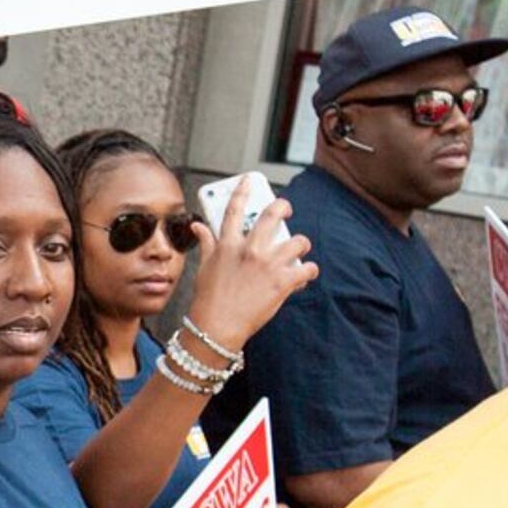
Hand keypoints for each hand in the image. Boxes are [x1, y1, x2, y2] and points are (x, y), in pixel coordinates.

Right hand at [178, 192, 318, 354]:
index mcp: (228, 244)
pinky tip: (306, 274)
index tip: (249, 180)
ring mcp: (268, 265)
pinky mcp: (283, 282)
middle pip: (273, 215)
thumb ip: (206, 244)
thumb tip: (198, 227)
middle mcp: (250, 249)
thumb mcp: (203, 267)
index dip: (242, 190)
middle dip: (283, 208)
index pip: (234, 209)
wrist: (217, 327)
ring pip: (298, 241)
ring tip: (300, 249)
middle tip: (286, 209)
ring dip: (302, 244)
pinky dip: (310, 271)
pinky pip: (307, 269)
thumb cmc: (208, 299)